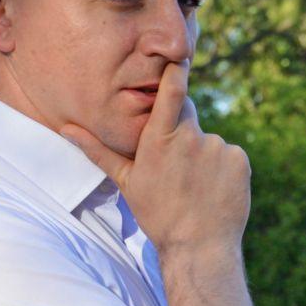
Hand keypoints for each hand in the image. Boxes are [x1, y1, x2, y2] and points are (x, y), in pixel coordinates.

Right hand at [60, 61, 250, 256]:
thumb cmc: (157, 214)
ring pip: (208, 140)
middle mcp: (191, 137)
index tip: (179, 57)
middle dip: (181, 131)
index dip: (176, 71)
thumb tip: (66, 129)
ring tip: (195, 186)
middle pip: (187, 115)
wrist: (199, 247)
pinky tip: (213, 191)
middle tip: (176, 165)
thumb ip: (98, 150)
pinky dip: (223, 168)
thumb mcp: (126, 181)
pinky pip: (228, 155)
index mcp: (159, 139)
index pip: (170, 91)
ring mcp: (218, 147)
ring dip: (202, 154)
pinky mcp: (239, 159)